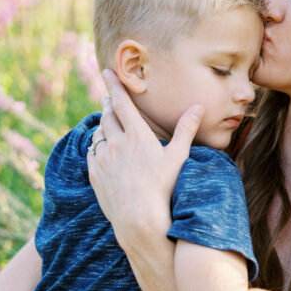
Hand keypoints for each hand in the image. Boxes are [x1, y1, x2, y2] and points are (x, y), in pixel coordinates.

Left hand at [88, 69, 203, 245]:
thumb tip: (198, 107)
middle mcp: (116, 143)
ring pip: (98, 134)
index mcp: (137, 135)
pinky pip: (92, 153)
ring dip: (102, 125)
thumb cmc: (164, 188)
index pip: (122, 103)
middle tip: (109, 96)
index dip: (115, 85)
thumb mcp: (179, 157)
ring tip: (106, 122)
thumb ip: (186, 130)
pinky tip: (100, 148)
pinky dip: (96, 146)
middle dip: (109, 103)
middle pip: (108, 116)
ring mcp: (103, 160)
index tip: (107, 71)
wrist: (139, 219)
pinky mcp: (95, 175)